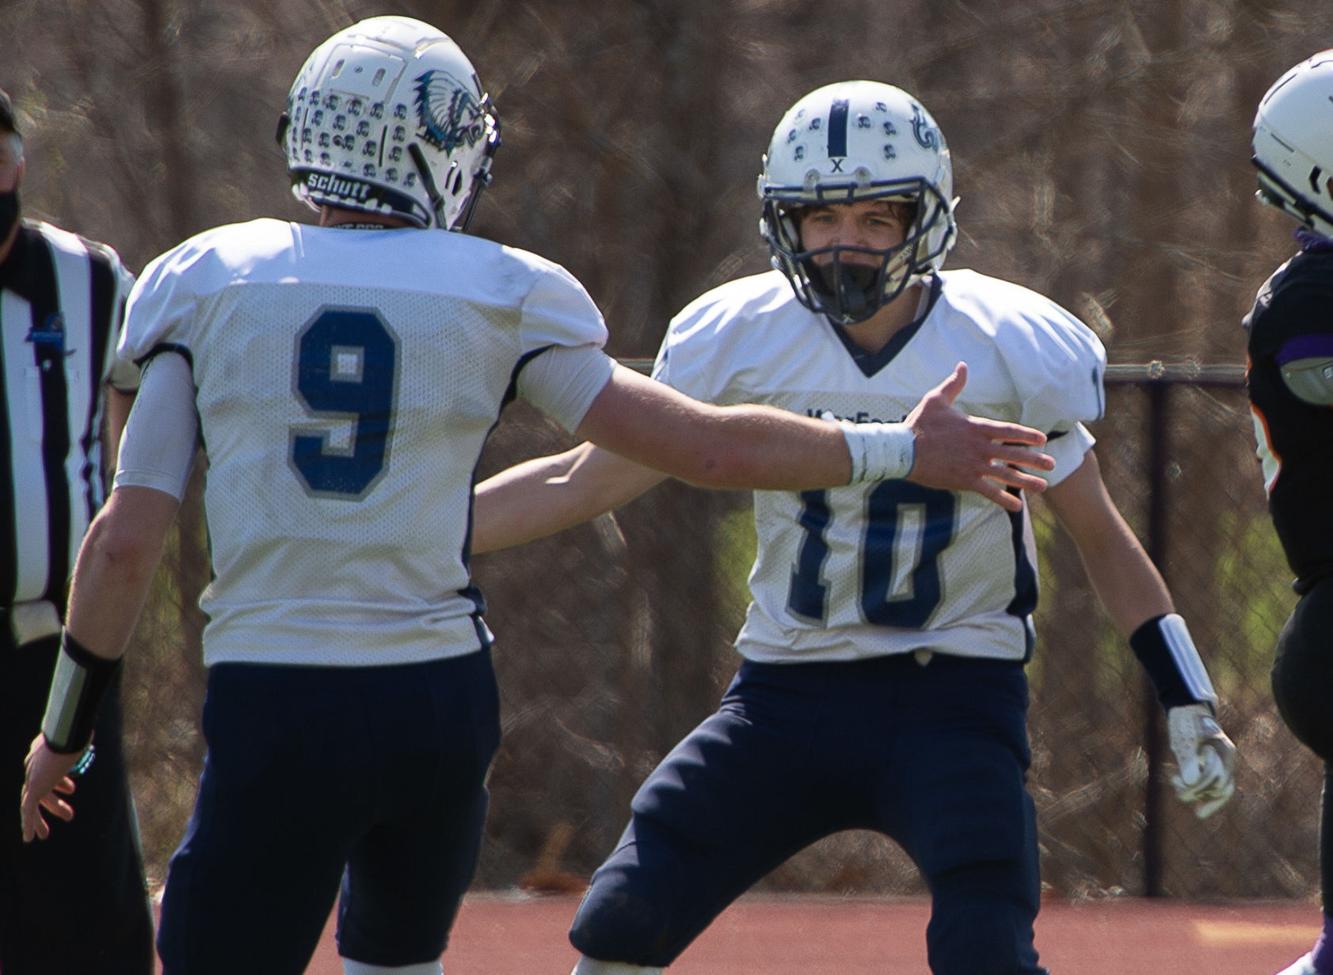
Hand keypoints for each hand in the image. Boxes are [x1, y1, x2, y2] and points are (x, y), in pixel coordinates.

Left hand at [19, 735, 80, 841]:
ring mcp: (33, 776)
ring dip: (41, 818)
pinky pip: (29, 809)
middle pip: (39, 789)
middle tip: (68, 815)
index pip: (47, 772)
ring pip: (34, 801)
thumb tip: (88, 732)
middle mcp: (34, 765)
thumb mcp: (78, 737)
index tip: (71, 790)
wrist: (65, 735)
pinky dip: (29, 824)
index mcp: (43, 754)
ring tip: (47, 834)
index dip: (60, 783)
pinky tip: (29, 838)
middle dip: (53, 803)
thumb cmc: (77, 732)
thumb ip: (79, 739)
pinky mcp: (34, 787)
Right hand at [905, 362, 1055, 511]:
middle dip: (1035, 459)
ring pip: (1007, 475)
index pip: (1009, 432)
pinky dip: (1003, 499)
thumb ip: (954, 384)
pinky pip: (989, 492)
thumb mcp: (936, 399)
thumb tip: (963, 366)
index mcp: (976, 428)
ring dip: (1027, 481)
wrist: (903, 450)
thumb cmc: (919, 424)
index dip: (1028, 435)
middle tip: (1052, 464)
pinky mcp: (964, 481)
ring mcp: (974, 466)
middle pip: (1014, 454)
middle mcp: (980, 447)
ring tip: (1044, 486)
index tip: (1042, 439)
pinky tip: (1016, 507)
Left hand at [1167, 703, 1235, 818]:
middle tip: (1176, 788)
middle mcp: (1227, 761)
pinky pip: (1213, 789)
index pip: (1217, 777)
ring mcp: (1221, 765)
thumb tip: (1190, 781)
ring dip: (1199, 795)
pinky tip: (1191, 801)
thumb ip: (1187, 758)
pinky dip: (1202, 795)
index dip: (1198, 784)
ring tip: (1180, 793)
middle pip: (1219, 787)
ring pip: (1218, 791)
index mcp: (1225, 751)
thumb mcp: (1183, 738)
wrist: (1186, 709)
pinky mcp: (1213, 769)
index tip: (1176, 780)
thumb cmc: (1185, 720)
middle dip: (1198, 791)